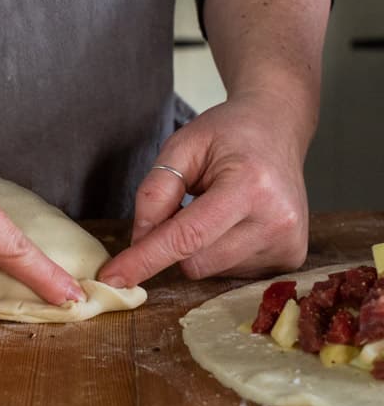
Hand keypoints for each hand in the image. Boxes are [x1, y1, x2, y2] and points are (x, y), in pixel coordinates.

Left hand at [98, 91, 309, 284]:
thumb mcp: (181, 145)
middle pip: (195, 261)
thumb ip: (155, 191)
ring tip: (218, 205)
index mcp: (250, 186)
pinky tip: (234, 221)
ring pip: (211, 270)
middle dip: (175, 241)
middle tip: (187, 202)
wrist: (278, 128)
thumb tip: (140, 241)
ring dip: (199, 246)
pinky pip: (231, 272)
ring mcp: (288, 243)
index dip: (146, 259)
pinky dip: (218, 250)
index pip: (187, 236)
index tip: (113, 278)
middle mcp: (277, 220)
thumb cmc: (228, 133)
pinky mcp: (291, 257)